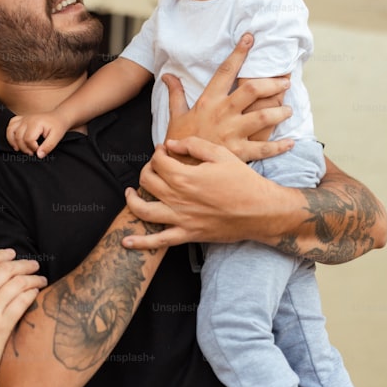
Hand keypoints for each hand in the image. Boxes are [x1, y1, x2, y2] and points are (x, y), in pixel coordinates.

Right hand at [0, 249, 45, 386]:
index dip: (1, 254)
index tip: (12, 253)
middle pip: (5, 269)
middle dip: (23, 264)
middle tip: (33, 265)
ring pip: (17, 283)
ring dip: (32, 278)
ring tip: (40, 279)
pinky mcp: (2, 326)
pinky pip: (22, 301)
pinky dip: (32, 293)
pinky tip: (37, 293)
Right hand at [7, 113, 67, 157]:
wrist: (58, 117)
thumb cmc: (57, 126)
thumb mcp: (56, 137)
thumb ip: (48, 146)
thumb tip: (39, 155)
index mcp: (36, 123)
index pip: (28, 139)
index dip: (33, 148)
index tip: (39, 150)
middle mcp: (27, 119)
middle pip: (18, 137)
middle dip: (24, 148)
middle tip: (32, 152)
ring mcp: (23, 119)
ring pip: (11, 131)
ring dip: (14, 142)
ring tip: (20, 149)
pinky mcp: (21, 119)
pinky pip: (10, 125)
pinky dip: (10, 134)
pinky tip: (15, 141)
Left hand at [122, 137, 290, 249]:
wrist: (260, 211)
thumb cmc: (243, 181)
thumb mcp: (221, 154)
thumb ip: (193, 145)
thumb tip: (171, 144)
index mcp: (185, 176)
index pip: (158, 161)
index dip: (158, 152)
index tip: (164, 151)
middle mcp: (178, 198)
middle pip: (148, 181)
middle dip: (147, 170)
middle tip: (155, 167)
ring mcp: (181, 218)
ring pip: (144, 210)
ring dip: (132, 200)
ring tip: (129, 194)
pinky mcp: (187, 234)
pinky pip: (158, 241)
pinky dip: (140, 242)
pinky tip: (125, 241)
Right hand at [164, 33, 294, 161]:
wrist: (179, 169)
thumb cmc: (178, 141)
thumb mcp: (176, 115)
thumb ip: (175, 93)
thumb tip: (168, 75)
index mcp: (208, 101)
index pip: (225, 71)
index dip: (238, 53)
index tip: (250, 38)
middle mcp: (222, 113)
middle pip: (252, 90)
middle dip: (272, 83)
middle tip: (285, 81)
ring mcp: (232, 133)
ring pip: (263, 116)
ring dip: (280, 111)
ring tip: (288, 110)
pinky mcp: (239, 153)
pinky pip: (264, 148)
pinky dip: (279, 146)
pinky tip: (290, 142)